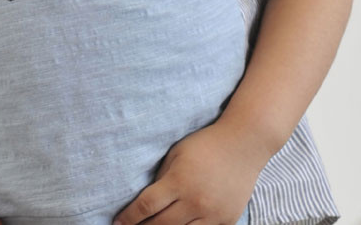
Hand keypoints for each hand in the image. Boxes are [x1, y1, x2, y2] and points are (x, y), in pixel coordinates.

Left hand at [112, 122, 266, 224]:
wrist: (242, 144)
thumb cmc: (205, 144)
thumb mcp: (176, 153)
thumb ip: (162, 177)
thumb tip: (146, 200)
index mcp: (179, 181)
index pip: (147, 206)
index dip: (129, 217)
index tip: (117, 222)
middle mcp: (195, 201)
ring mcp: (213, 214)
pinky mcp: (227, 220)